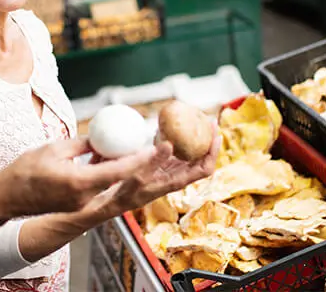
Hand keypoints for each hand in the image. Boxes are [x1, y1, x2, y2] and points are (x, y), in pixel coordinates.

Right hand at [0, 138, 157, 216]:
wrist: (6, 200)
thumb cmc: (24, 171)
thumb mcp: (54, 149)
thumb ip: (83, 144)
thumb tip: (104, 135)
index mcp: (79, 183)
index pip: (119, 171)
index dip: (143, 159)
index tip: (160, 147)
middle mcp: (86, 198)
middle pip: (128, 185)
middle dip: (153, 171)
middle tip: (170, 152)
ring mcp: (83, 205)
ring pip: (119, 189)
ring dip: (139, 174)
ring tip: (158, 156)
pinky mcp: (80, 207)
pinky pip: (106, 191)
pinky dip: (119, 177)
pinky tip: (127, 161)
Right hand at [82, 133, 220, 221]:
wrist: (109, 203)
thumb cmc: (122, 195)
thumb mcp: (137, 177)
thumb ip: (153, 161)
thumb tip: (170, 144)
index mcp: (174, 182)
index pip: (203, 169)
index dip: (213, 152)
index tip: (216, 133)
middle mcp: (173, 177)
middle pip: (198, 159)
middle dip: (205, 141)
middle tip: (206, 121)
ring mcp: (164, 173)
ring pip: (185, 156)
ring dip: (191, 140)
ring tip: (191, 122)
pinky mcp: (154, 169)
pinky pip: (169, 153)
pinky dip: (171, 140)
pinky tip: (164, 130)